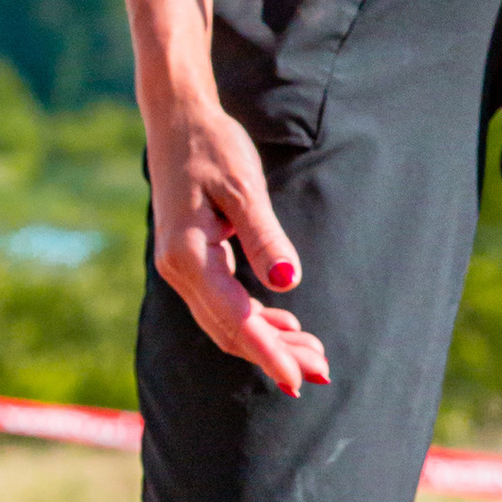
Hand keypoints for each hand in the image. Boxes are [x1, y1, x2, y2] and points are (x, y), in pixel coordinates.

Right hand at [146, 88, 330, 393]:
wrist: (178, 121)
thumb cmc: (212, 147)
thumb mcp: (243, 186)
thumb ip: (264, 236)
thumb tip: (286, 282)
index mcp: (189, 255)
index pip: (234, 318)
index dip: (269, 352)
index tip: (297, 380)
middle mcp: (179, 270)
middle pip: (230, 330)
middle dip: (276, 355)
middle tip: (323, 372)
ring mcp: (183, 269)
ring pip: (226, 323)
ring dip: (269, 342)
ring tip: (314, 357)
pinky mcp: (193, 263)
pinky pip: (223, 306)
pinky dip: (256, 321)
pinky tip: (286, 325)